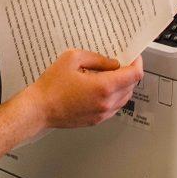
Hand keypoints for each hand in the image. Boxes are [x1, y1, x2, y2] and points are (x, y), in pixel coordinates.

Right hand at [24, 51, 142, 128]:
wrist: (39, 109)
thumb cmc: (51, 86)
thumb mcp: (73, 58)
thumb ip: (97, 58)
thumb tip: (111, 63)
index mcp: (104, 87)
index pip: (134, 75)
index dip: (137, 63)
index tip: (134, 57)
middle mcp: (106, 103)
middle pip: (131, 86)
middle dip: (129, 73)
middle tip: (120, 63)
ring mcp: (102, 114)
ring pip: (124, 98)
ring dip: (122, 86)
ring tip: (109, 75)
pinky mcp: (96, 120)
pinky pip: (114, 107)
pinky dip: (114, 96)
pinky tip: (100, 88)